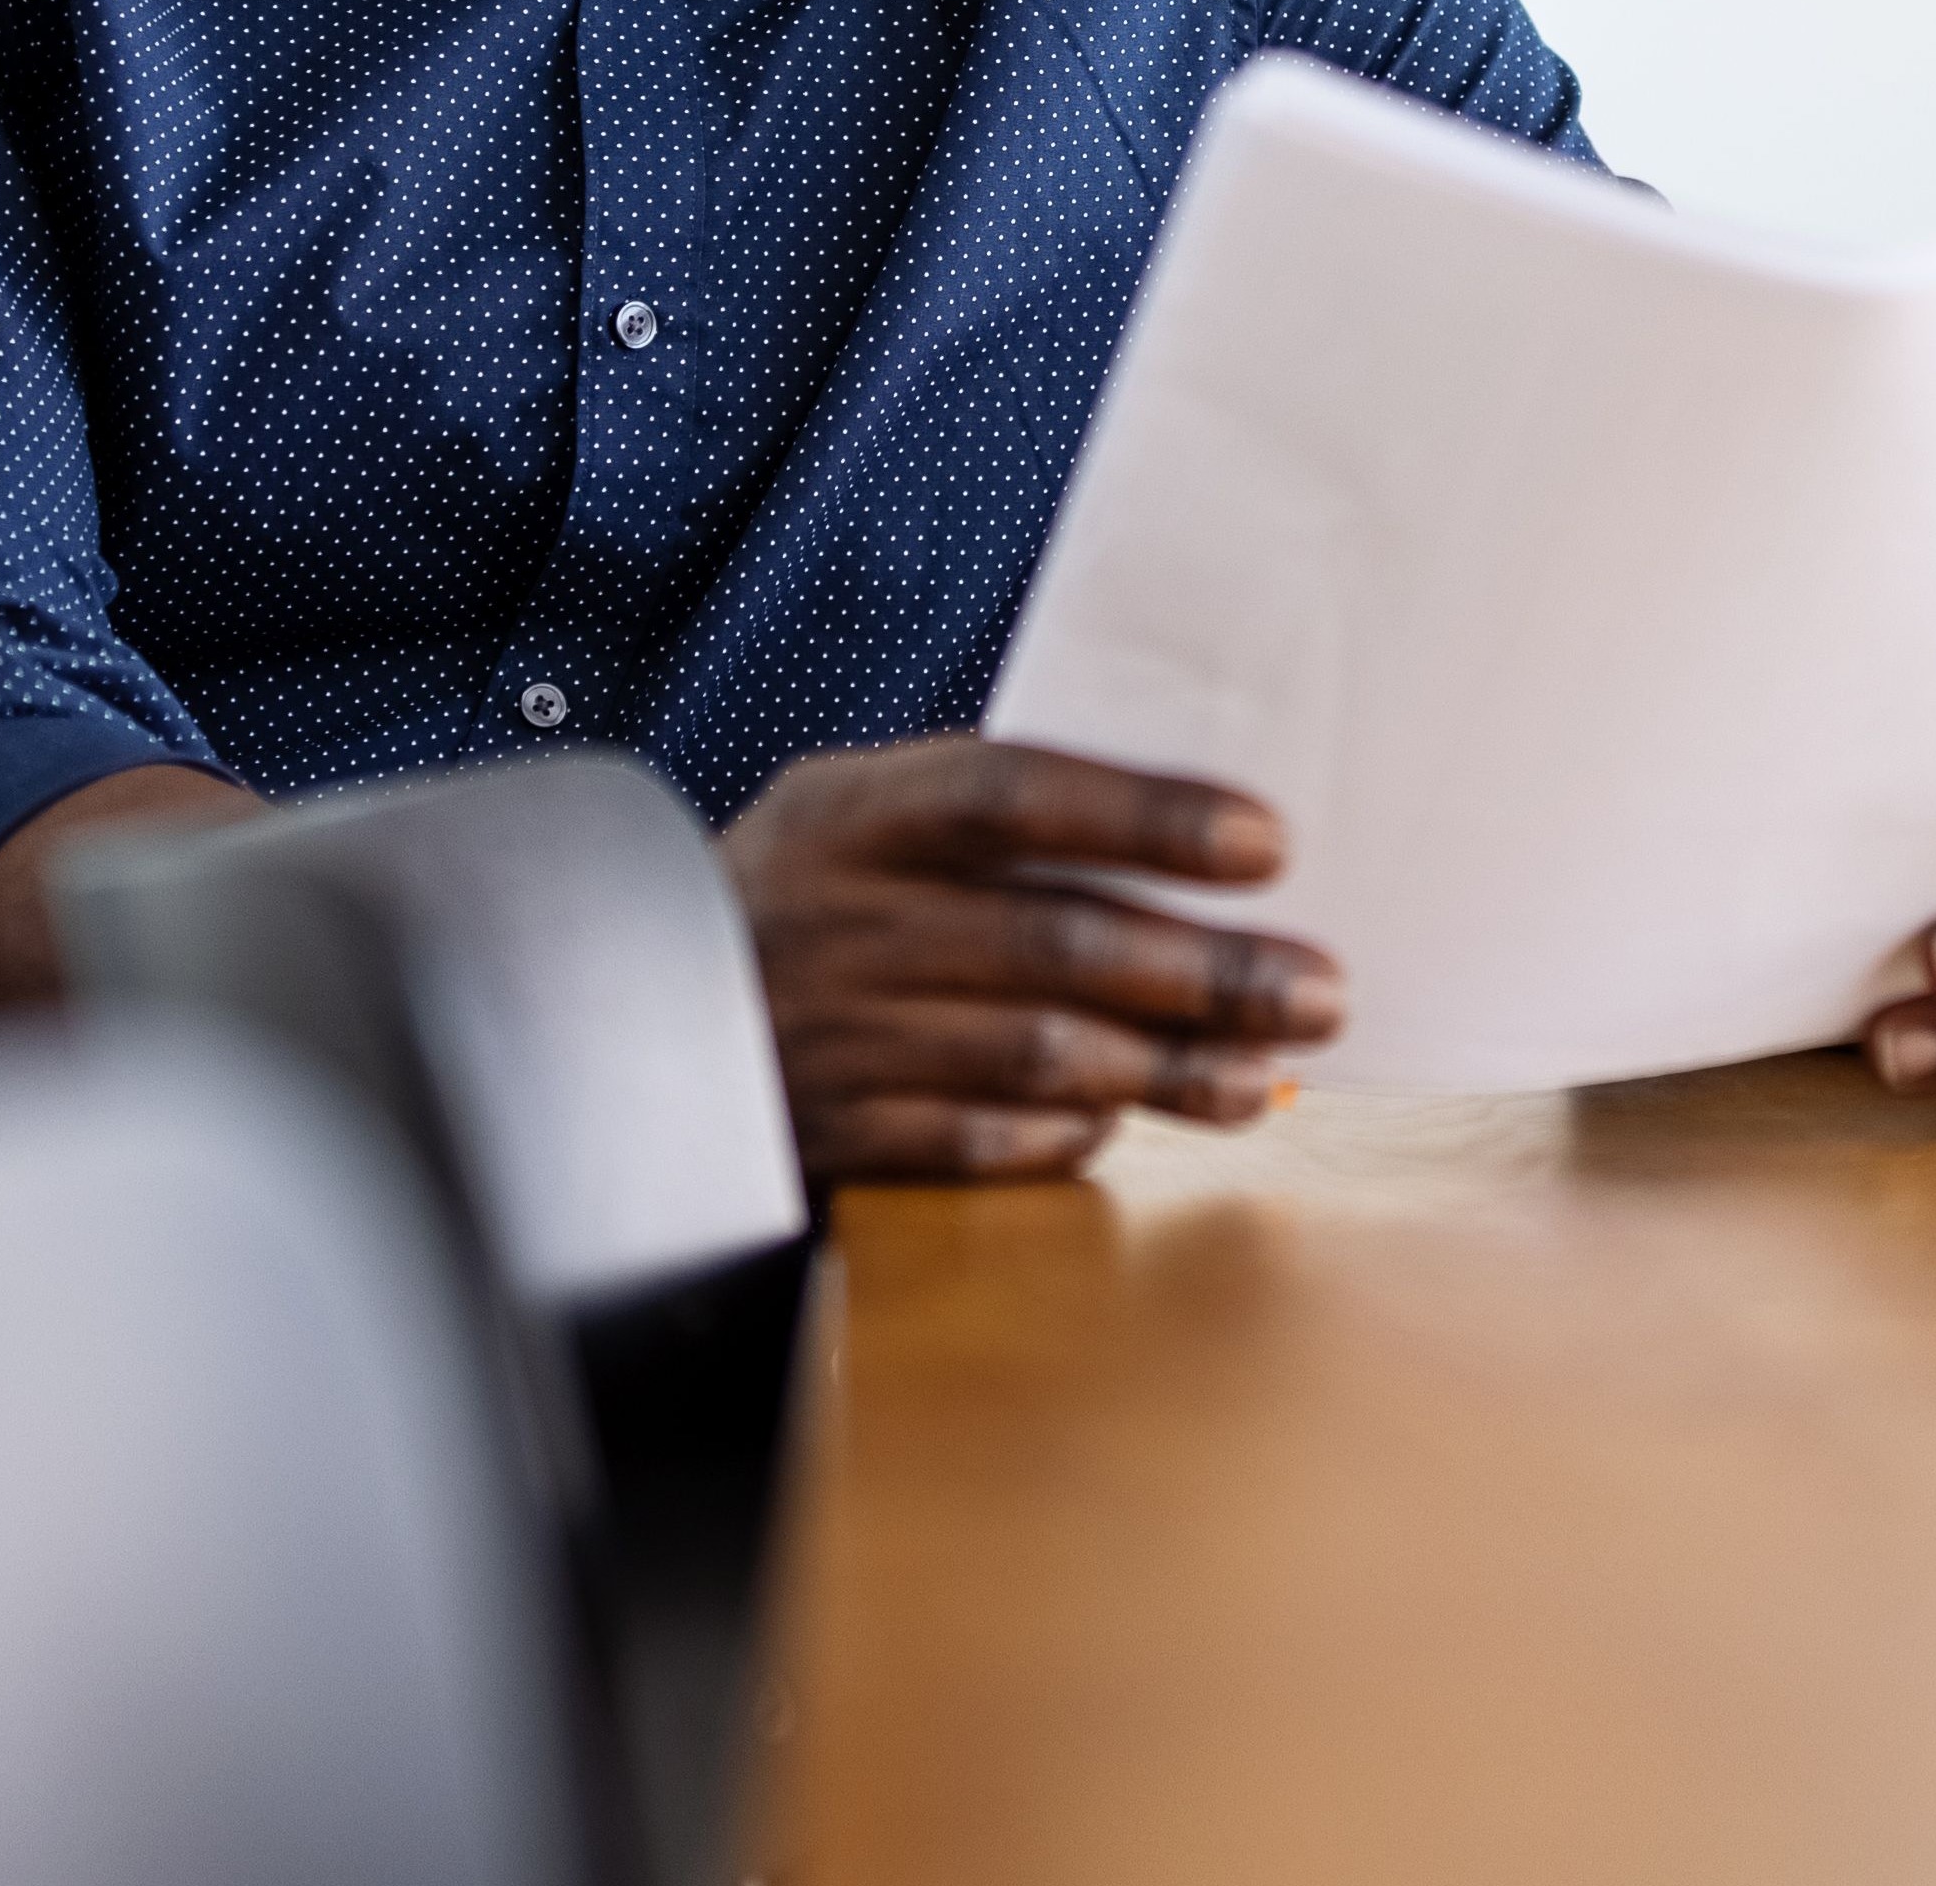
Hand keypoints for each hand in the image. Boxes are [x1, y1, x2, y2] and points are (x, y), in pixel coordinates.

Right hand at [720, 737, 1346, 1184]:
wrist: (618, 1010)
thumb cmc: (792, 895)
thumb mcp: (851, 814)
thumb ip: (980, 818)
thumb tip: (1182, 835)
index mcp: (850, 813)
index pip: (1012, 793)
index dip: (1146, 815)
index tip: (1267, 842)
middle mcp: (842, 919)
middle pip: (1054, 941)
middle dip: (1208, 972)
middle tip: (1317, 991)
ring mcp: (836, 1035)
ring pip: (1036, 1052)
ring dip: (1170, 1069)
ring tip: (1263, 1073)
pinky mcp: (836, 1132)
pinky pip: (979, 1141)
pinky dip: (1069, 1134)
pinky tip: (1137, 1121)